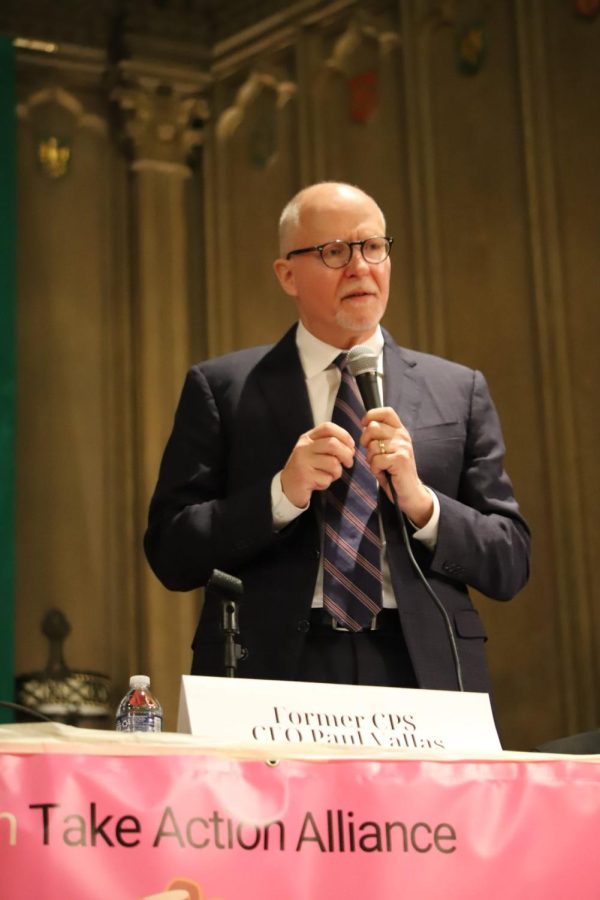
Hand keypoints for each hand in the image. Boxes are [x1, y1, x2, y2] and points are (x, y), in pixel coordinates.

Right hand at [280, 422, 354, 508]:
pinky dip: (327, 482)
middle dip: (346, 454)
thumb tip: (351, 448)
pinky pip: (326, 479)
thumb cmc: (307, 468)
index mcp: (307, 438)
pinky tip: (318, 483)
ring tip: (329, 475)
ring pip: (333, 463)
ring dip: (337, 472)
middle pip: (333, 444)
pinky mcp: (304, 477)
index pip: (327, 427)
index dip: (344, 435)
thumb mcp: (316, 452)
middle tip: (348, 463)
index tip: (351, 446)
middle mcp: (303, 447)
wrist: (288, 486)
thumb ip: (331, 446)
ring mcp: (302, 462)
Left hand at [360, 407, 432, 526]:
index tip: (364, 425)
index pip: (386, 412)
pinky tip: (383, 472)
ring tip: (380, 466)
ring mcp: (403, 447)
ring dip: (371, 459)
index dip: (371, 415)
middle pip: (373, 427)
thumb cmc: (394, 471)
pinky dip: (375, 469)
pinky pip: (376, 460)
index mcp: (400, 431)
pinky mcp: (400, 459)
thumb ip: (379, 436)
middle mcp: (403, 436)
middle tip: (371, 453)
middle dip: (365, 441)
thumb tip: (365, 425)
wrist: (409, 492)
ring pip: (372, 446)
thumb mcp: (387, 450)